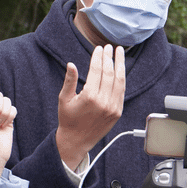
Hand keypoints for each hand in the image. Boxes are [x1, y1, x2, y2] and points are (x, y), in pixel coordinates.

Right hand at [56, 44, 125, 169]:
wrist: (77, 140)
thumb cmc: (68, 119)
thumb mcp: (64, 99)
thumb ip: (69, 80)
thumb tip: (71, 64)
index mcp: (89, 97)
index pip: (97, 71)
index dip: (98, 57)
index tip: (99, 48)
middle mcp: (104, 102)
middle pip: (110, 73)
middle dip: (110, 58)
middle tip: (109, 47)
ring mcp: (113, 107)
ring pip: (119, 81)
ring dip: (120, 65)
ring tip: (120, 53)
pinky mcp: (118, 112)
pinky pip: (122, 91)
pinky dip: (121, 79)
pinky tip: (120, 70)